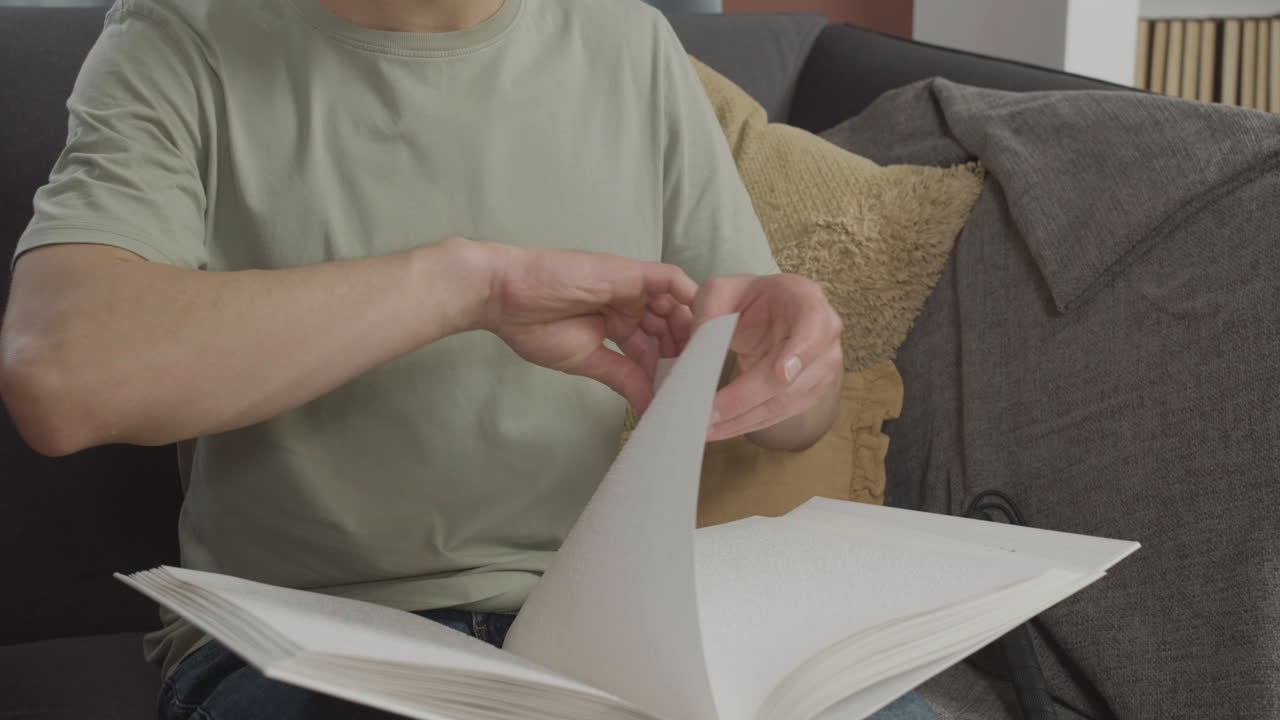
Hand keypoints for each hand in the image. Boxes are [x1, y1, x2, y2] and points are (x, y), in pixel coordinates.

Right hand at [476, 242, 696, 412]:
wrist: (507, 296)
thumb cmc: (536, 326)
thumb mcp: (587, 361)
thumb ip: (623, 377)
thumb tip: (648, 405)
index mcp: (617, 323)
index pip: (654, 346)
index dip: (669, 367)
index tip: (683, 391)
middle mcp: (629, 303)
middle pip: (671, 326)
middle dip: (685, 351)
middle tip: (698, 378)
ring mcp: (632, 286)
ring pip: (676, 305)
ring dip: (691, 329)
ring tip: (702, 359)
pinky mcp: (631, 272)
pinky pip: (671, 280)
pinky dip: (689, 297)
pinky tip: (702, 321)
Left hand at [693, 274, 843, 443]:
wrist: (769, 313)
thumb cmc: (748, 299)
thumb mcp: (722, 290)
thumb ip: (708, 310)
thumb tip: (699, 348)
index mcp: (806, 300)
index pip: (813, 326)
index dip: (799, 352)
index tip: (781, 374)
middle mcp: (823, 337)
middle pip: (790, 378)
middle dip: (745, 399)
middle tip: (708, 412)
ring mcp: (820, 370)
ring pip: (782, 404)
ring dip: (740, 419)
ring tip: (703, 427)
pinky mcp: (808, 394)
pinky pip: (776, 415)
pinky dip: (743, 424)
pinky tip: (716, 429)